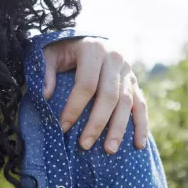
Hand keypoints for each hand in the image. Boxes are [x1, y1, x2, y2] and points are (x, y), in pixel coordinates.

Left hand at [43, 38, 148, 152]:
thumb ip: (46, 71)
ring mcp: (128, 71)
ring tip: (109, 150)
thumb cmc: (64, 49)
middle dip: (97, 123)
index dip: (74, 107)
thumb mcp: (49, 53)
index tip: (62, 127)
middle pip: (109, 96)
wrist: (88, 37)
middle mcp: (115, 58)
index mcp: (93, 50)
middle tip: (84, 145)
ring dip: (119, 128)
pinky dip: (142, 125)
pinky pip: (142, 105)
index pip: (86, 84)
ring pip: (127, 102)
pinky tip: (139, 144)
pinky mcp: (135, 82)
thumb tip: (45, 96)